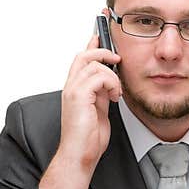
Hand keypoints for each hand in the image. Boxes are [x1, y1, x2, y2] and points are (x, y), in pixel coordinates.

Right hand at [58, 33, 122, 171]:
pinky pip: (99, 76)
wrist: (79, 156)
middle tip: (117, 57)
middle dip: (102, 49)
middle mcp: (71, 87)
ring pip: (94, 64)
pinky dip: (111, 84)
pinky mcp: (79, 96)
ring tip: (117, 92)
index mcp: (75, 89)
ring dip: (112, 76)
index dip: (91, 44)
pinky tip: (114, 97)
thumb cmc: (88, 139)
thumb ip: (102, 94)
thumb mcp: (100, 110)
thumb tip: (110, 82)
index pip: (81, 59)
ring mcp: (73, 90)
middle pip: (84, 55)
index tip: (99, 32)